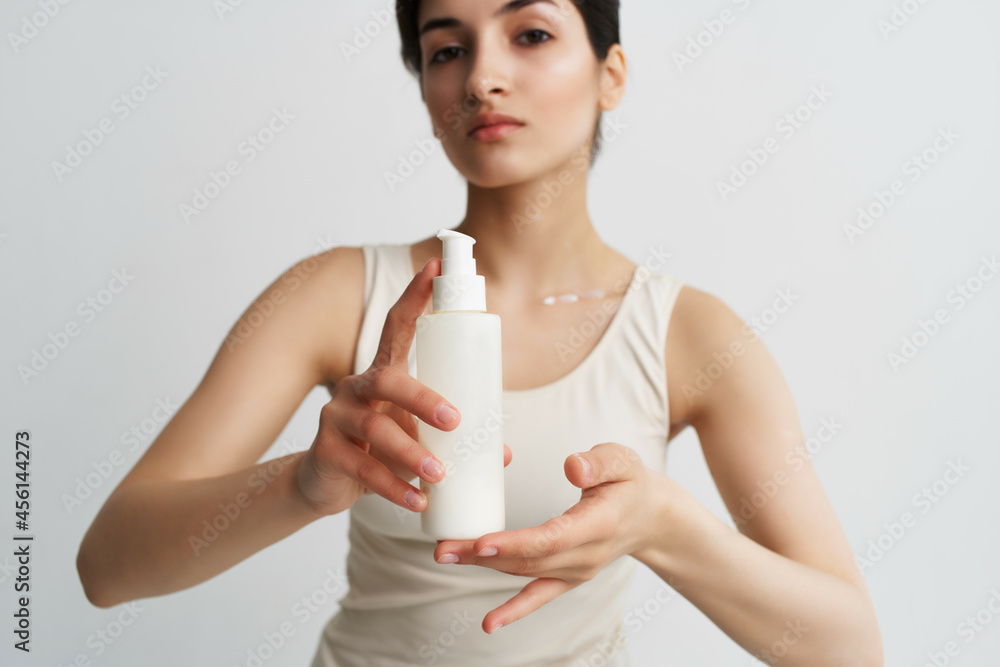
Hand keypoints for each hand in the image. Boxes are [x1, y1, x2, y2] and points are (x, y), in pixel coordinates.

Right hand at [297, 256, 511, 515]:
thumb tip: (504, 453)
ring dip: (411, 454)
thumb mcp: (415, 434)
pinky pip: (362, 469)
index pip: (396, 326)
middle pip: (389, 380)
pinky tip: (417, 502)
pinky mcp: (326, 452)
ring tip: (440, 474)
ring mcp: (337, 418)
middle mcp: (357, 387)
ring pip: (376, 429)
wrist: (326, 484)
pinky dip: (393, 488)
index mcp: (384, 373)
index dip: (415, 296)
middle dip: (423, 398)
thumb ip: (452, 437)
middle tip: (455, 420)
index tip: (436, 267)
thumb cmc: (380, 448)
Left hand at [433, 442, 664, 633]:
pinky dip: (513, 610)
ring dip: (483, 567)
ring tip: (446, 556)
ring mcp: (576, 571)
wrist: (650, 518)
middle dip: (483, 555)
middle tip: (444, 548)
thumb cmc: (630, 483)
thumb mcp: (622, 461)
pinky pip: (538, 596)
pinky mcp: (567, 577)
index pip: (552, 538)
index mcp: (599, 524)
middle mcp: (586, 555)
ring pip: (525, 573)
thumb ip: (599, 462)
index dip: (515, 543)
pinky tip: (489, 623)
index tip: (482, 542)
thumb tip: (572, 466)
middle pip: (529, 560)